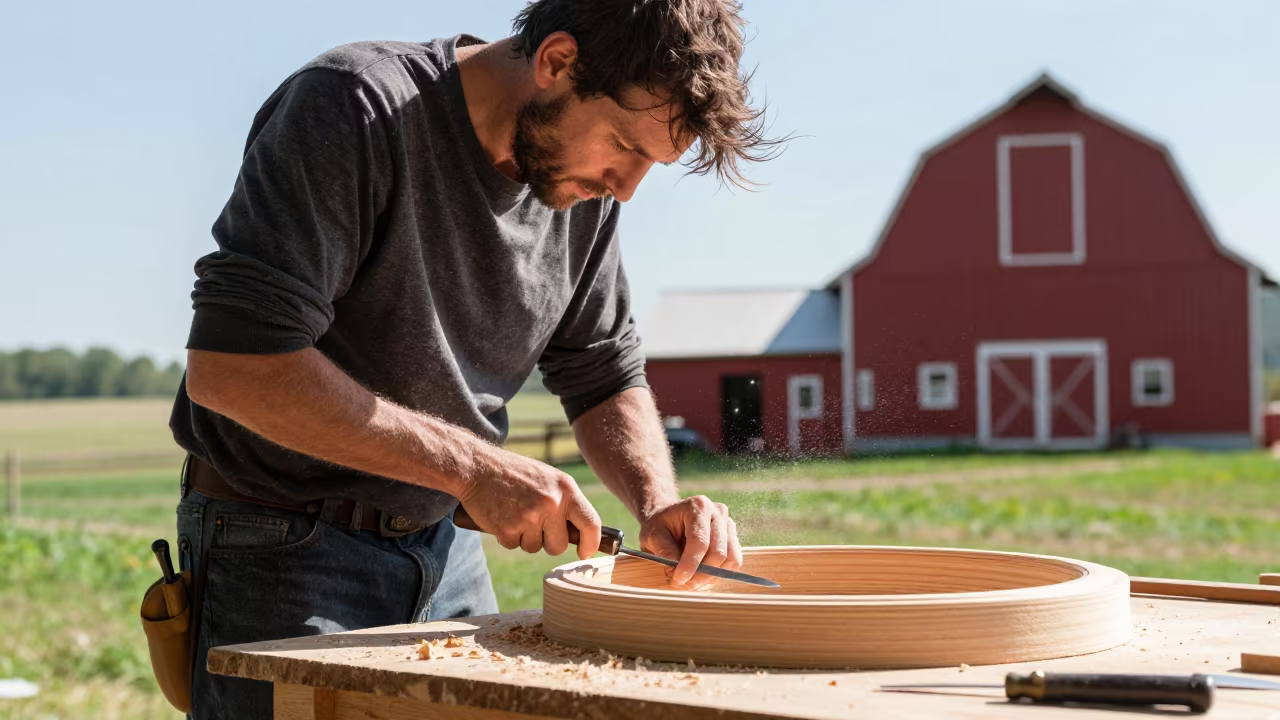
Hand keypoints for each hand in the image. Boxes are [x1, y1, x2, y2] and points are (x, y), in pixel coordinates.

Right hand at [454, 448, 601, 560]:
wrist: (477, 466)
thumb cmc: (515, 473)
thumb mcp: (549, 478)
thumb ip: (566, 502)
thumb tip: (581, 533)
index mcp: (566, 489)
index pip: (591, 523)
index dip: (591, 543)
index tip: (585, 553)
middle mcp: (551, 503)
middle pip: (559, 545)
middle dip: (547, 542)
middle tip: (534, 524)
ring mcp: (529, 517)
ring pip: (534, 547)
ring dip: (524, 537)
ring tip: (515, 513)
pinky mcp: (508, 528)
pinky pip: (513, 546)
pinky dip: (507, 536)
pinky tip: (502, 516)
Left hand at [638, 496, 742, 588]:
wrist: (670, 519)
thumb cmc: (660, 526)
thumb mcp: (652, 535)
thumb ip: (664, 550)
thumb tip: (675, 571)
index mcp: (698, 507)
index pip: (700, 541)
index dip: (690, 564)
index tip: (678, 579)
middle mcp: (718, 512)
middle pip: (718, 552)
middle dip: (701, 574)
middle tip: (683, 585)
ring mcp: (728, 524)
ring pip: (730, 559)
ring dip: (711, 576)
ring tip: (691, 582)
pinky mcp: (733, 538)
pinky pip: (733, 561)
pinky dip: (719, 573)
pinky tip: (701, 575)